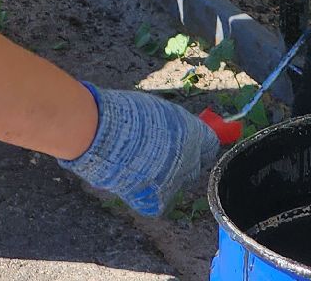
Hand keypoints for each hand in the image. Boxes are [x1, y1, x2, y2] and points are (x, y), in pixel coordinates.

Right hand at [59, 84, 221, 216]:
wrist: (101, 133)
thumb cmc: (126, 114)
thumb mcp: (158, 110)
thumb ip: (175, 124)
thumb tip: (182, 129)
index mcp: (194, 136)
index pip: (210, 145)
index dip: (199, 143)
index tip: (190, 142)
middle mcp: (189, 161)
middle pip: (193, 166)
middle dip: (182, 160)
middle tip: (159, 152)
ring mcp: (172, 183)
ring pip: (174, 184)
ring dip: (162, 176)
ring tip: (138, 162)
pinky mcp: (153, 201)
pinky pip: (155, 201)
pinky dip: (145, 194)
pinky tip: (131, 179)